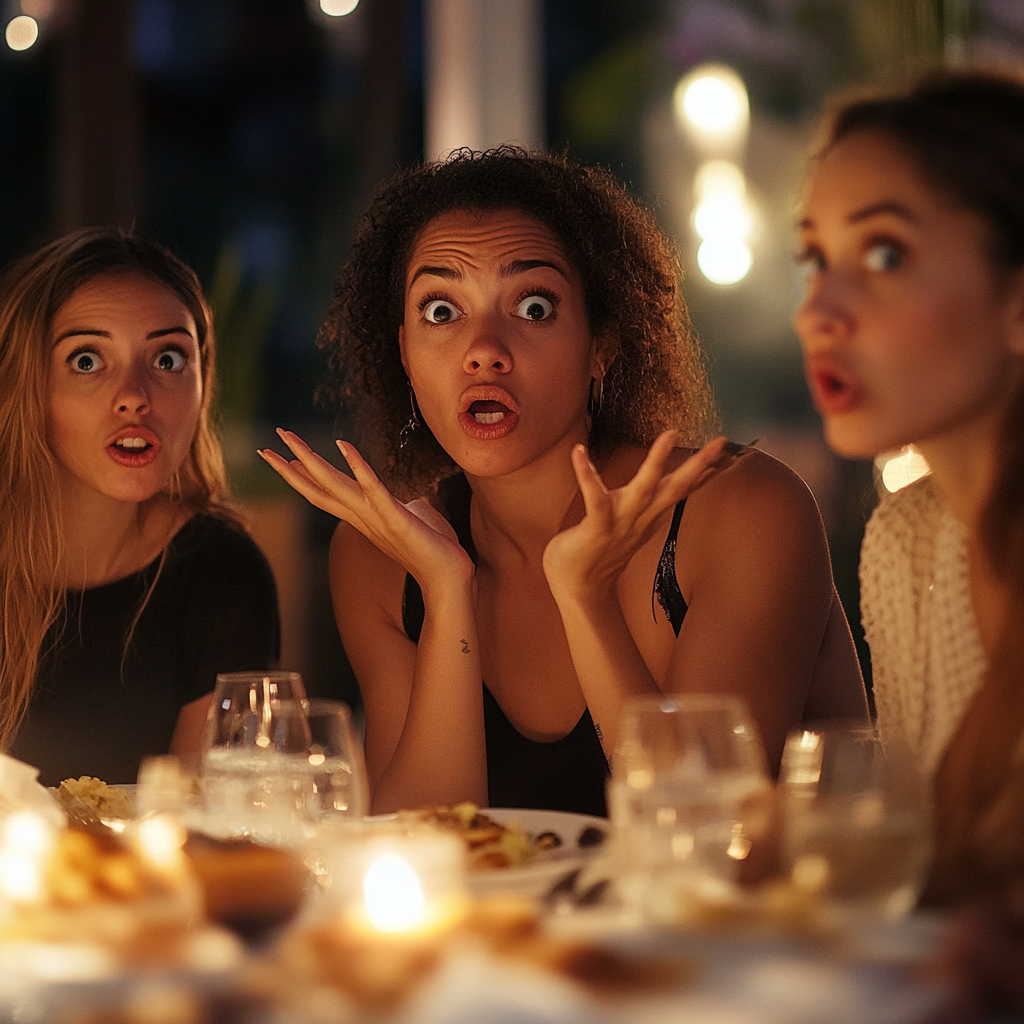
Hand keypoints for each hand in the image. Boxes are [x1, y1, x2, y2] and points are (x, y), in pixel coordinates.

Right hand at [259, 430, 472, 584]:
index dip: (301, 477)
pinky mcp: (396, 519)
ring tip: (289, 440)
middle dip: (291, 467)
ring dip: (311, 462)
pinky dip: (358, 468)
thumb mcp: (418, 520)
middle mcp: (363, 518)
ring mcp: (376, 519)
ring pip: (335, 487)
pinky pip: (374, 490)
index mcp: (365, 517)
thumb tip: (414, 498)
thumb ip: (408, 506)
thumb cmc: (435, 550)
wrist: (450, 580)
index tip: (279, 459)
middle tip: (266, 447)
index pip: (325, 494)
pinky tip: (343, 446)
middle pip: (319, 488)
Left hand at [542, 432, 732, 603]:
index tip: (729, 454)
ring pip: (645, 489)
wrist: (580, 589)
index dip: (705, 472)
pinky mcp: (596, 528)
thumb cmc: (597, 550)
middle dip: (699, 464)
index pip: (682, 490)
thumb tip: (652, 490)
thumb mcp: (628, 525)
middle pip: (675, 487)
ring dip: (658, 461)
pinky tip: (579, 452)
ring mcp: (621, 523)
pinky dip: (586, 474)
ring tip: (671, 435)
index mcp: (648, 515)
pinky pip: (594, 499)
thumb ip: (641, 506)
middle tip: (721, 442)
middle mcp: (641, 518)